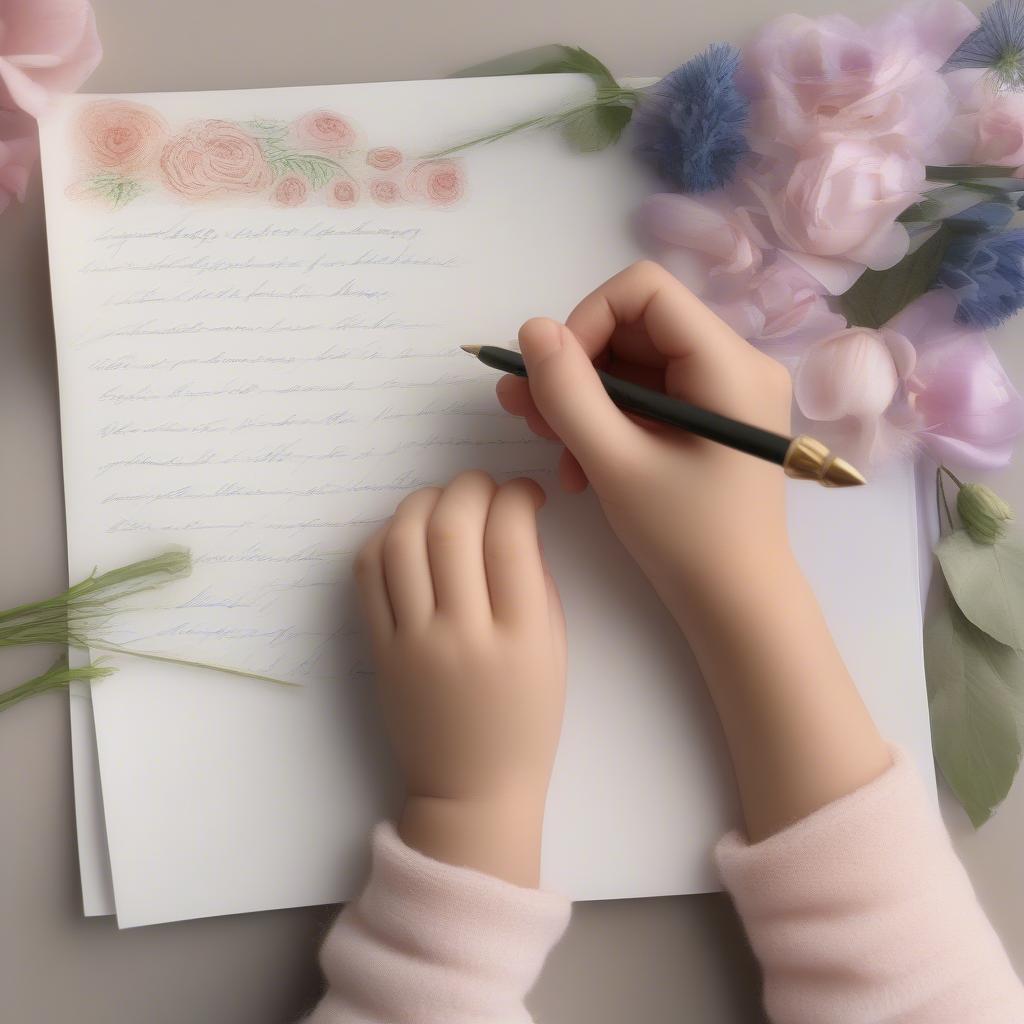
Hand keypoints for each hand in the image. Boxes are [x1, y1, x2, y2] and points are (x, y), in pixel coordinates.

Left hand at [354, 471, 565, 885]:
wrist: (470, 792)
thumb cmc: (525, 723)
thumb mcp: (554, 653)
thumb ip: (537, 583)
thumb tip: (513, 522)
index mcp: (522, 636)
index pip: (511, 537)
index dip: (517, 496)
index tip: (524, 494)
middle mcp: (464, 633)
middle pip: (451, 529)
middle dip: (469, 488)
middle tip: (482, 488)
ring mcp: (413, 642)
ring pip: (402, 541)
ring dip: (423, 502)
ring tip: (443, 503)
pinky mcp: (378, 650)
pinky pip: (368, 574)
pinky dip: (386, 536)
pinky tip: (408, 533)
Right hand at [500, 262, 888, 839]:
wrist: (736, 604)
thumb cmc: (686, 540)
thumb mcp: (617, 465)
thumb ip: (569, 394)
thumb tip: (531, 328)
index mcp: (730, 365)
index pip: (645, 291)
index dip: (586, 318)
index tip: (553, 374)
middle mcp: (735, 363)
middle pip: (636, 326)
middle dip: (576, 365)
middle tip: (527, 411)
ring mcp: (724, 391)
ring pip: (635, 362)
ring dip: (583, 396)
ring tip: (544, 439)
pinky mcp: (709, 418)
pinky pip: (647, 395)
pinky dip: (607, 418)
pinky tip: (577, 461)